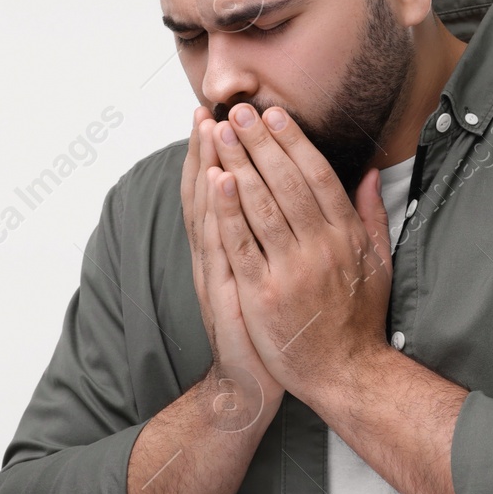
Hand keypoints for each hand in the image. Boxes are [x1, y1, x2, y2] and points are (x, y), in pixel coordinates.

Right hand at [181, 107, 284, 431]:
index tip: (219, 116)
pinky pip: (223, 244)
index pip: (222, 191)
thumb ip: (272, 240)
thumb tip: (283, 205)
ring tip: (209, 127)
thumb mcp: (267, 279)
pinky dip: (218, 211)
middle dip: (210, 149)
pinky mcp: (229, 291)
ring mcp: (219, 271)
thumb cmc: (270, 331)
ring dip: (208, 165)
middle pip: (209, 192)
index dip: (217, 154)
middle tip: (209, 108)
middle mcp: (217, 256)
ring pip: (211, 209)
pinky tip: (217, 181)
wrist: (254, 385)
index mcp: (230, 250)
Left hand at [206, 102, 393, 404]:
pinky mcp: (264, 293)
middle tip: (237, 111)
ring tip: (219, 133)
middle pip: (286, 183)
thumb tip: (371, 173)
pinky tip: (215, 180)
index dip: (293, 142)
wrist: (345, 373)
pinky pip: (242, 243)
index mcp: (346, 236)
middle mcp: (320, 248)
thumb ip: (372, 216)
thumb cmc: (358, 320)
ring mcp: (291, 270)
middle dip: (259, 142)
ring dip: (239, 164)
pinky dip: (227, 210)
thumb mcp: (377, 264)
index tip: (273, 114)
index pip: (317, 176)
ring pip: (261, 205)